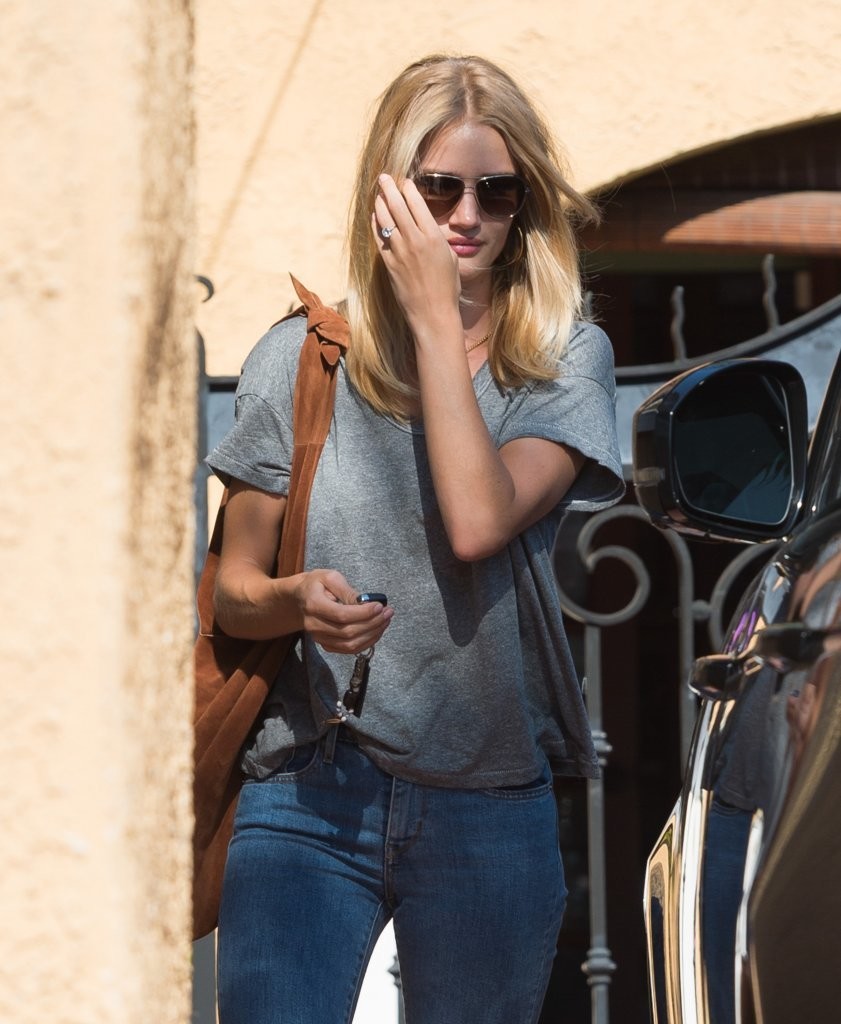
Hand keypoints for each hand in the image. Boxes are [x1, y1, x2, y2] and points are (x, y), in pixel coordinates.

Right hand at [291, 569, 392, 653]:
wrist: (299, 598)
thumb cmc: (316, 584)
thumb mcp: (330, 577)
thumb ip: (348, 591)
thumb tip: (366, 604)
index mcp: (313, 604)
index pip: (342, 615)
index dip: (364, 613)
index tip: (380, 606)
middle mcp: (314, 625)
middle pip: (348, 632)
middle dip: (373, 623)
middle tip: (388, 612)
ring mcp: (318, 638)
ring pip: (350, 644)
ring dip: (372, 634)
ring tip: (385, 621)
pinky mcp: (325, 644)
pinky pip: (349, 649)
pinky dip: (366, 642)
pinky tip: (376, 630)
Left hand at [372, 174, 461, 335]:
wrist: (433, 313)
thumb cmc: (447, 288)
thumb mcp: (451, 258)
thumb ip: (439, 239)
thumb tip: (429, 229)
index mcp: (433, 236)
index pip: (416, 202)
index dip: (408, 188)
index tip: (404, 181)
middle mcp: (414, 240)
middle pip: (396, 205)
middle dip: (388, 187)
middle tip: (384, 177)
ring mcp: (399, 251)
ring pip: (384, 218)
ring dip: (379, 202)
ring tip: (378, 193)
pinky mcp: (389, 263)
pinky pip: (379, 237)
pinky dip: (375, 224)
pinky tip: (374, 216)